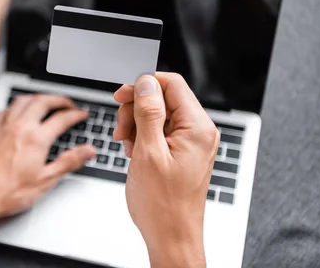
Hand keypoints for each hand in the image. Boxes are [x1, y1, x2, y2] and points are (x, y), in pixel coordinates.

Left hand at [0, 94, 96, 226]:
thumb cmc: (9, 192)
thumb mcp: (47, 180)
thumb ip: (69, 162)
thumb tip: (87, 151)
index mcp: (36, 138)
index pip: (61, 118)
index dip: (75, 114)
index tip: (82, 114)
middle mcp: (20, 128)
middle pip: (43, 101)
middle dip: (59, 99)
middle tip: (69, 104)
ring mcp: (5, 128)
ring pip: (23, 100)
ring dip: (39, 97)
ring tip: (47, 101)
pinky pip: (7, 110)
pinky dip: (17, 106)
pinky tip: (20, 111)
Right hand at [114, 73, 218, 267]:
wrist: (170, 236)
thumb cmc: (163, 205)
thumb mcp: (148, 153)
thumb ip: (148, 113)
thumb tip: (146, 83)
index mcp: (197, 128)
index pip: (172, 84)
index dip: (143, 86)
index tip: (122, 96)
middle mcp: (198, 132)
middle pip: (163, 98)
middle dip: (136, 109)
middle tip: (122, 129)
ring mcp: (190, 142)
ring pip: (157, 114)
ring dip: (136, 125)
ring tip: (128, 146)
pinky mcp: (181, 151)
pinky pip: (159, 131)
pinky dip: (142, 137)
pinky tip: (135, 153)